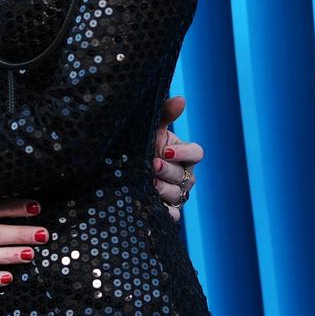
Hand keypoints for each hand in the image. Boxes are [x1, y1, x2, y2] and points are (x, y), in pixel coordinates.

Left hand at [151, 94, 202, 223]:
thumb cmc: (140, 146)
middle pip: (186, 176)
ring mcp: (177, 194)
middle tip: (152, 166)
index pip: (197, 153)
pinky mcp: (167, 212)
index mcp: (183, 155)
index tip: (166, 151)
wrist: (117, 172)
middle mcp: (184, 175)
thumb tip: (182, 99)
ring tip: (148, 183)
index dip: (184, 153)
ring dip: (164, 189)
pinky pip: (172, 215)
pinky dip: (164, 211)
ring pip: (179, 195)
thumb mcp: (149, 130)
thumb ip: (164, 115)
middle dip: (169, 171)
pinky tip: (151, 205)